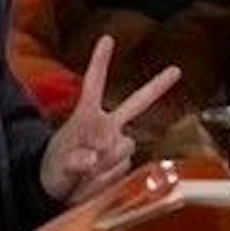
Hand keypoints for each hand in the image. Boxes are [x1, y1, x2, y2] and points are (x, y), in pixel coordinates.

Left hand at [40, 36, 183, 202]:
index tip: (107, 38)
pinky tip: (94, 184)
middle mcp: (106, 127)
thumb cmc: (53, 171)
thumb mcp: (57, 166)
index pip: (94, 84)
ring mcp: (116, 145)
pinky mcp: (121, 165)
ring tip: (85, 175)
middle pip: (136, 103)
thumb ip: (74, 162)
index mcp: (86, 116)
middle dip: (157, 86)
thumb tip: (92, 159)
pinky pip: (124, 170)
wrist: (58, 191)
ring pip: (126, 148)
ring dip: (107, 163)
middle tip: (176, 70)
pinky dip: (109, 179)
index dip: (100, 62)